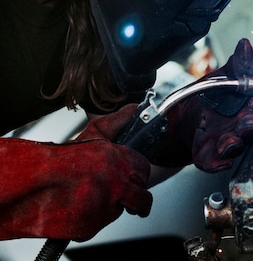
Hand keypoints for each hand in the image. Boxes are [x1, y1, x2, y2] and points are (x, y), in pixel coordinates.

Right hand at [0, 106, 151, 241]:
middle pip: (141, 197)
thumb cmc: (57, 159)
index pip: (144, 170)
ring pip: (120, 210)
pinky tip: (79, 205)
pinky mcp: (92, 225)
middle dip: (134, 196)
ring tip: (88, 194)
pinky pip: (101, 224)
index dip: (137, 173)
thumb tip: (133, 110)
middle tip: (120, 193)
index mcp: (118, 160)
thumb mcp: (90, 135)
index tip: (133, 175)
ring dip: (110, 205)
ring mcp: (105, 206)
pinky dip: (92, 218)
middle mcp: (116, 183)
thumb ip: (115, 123)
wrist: (26, 182)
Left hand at [148, 38, 252, 171]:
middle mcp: (248, 125)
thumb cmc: (215, 94)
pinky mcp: (214, 156)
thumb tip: (246, 46)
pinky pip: (216, 162)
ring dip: (233, 145)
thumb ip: (240, 63)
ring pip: (238, 146)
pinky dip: (216, 163)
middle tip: (249, 123)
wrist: (185, 114)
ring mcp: (232, 141)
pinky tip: (217, 161)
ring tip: (227, 142)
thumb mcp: (226, 73)